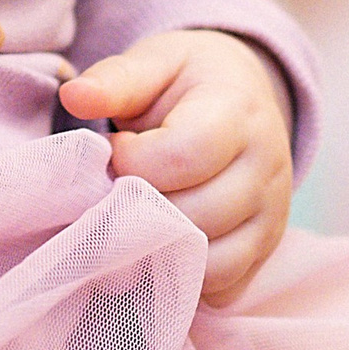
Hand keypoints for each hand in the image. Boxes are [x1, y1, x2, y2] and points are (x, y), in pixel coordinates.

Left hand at [58, 28, 293, 302]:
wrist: (242, 97)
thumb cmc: (189, 82)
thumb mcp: (155, 62)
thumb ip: (116, 80)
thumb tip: (75, 97)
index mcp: (238, 111)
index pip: (185, 156)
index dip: (133, 161)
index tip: (116, 149)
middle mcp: (267, 164)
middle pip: (197, 214)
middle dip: (142, 207)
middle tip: (121, 188)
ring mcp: (273, 212)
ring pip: (212, 260)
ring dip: (161, 247)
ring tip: (141, 214)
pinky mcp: (266, 249)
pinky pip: (225, 286)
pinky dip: (187, 276)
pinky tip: (164, 243)